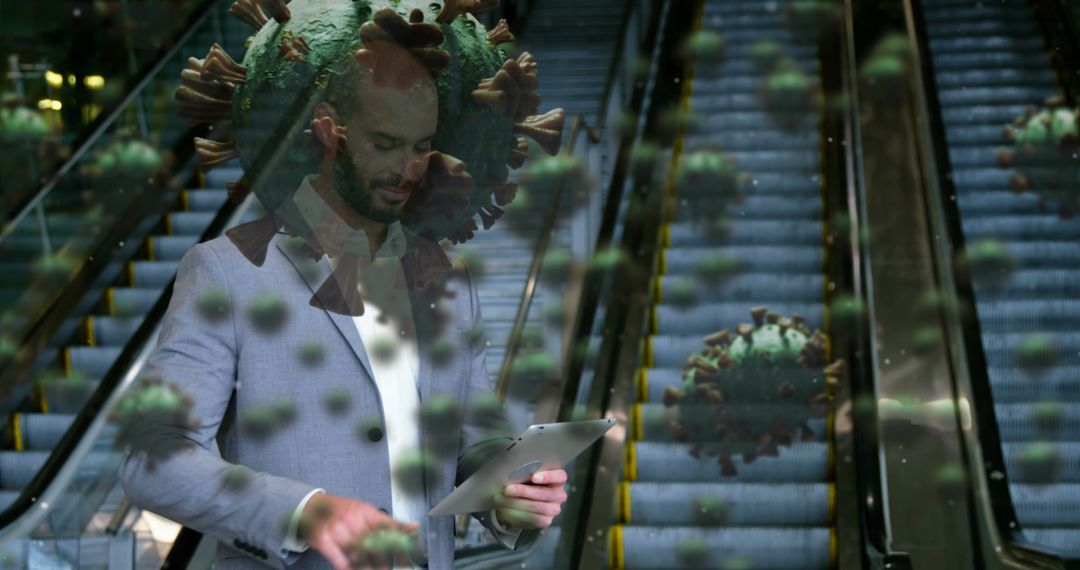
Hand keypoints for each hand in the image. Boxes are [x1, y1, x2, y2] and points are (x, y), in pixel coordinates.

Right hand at [300, 493, 418, 569]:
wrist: (312, 507)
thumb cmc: (343, 511)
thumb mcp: (367, 512)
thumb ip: (389, 522)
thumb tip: (414, 527)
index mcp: (366, 511)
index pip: (389, 527)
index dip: (400, 544)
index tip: (409, 557)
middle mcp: (352, 518)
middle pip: (375, 544)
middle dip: (385, 561)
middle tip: (390, 568)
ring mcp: (337, 529)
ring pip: (359, 554)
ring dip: (369, 567)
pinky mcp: (323, 540)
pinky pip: (341, 560)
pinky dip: (350, 568)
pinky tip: (355, 569)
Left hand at [492, 468, 567, 528]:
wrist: (521, 501)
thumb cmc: (525, 481)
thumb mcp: (527, 474)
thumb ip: (525, 472)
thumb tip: (511, 472)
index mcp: (558, 479)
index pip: (560, 476)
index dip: (548, 477)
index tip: (533, 477)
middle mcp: (559, 494)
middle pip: (546, 493)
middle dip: (525, 491)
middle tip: (508, 489)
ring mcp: (554, 509)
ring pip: (539, 507)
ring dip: (518, 503)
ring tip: (500, 499)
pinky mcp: (546, 521)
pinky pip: (534, 519)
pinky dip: (518, 514)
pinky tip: (505, 510)